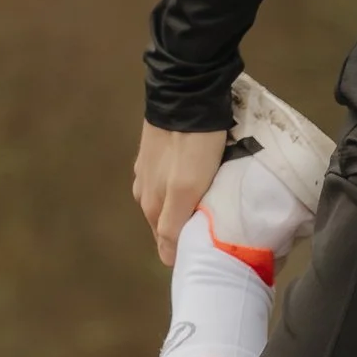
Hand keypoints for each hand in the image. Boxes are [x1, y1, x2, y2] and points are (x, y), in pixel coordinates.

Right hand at [134, 120, 228, 264]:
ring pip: (167, 202)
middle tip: (213, 235)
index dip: (183, 251)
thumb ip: (173, 224)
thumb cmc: (191, 148)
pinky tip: (195, 184)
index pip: (164, 243)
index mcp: (151, 205)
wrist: (186, 97)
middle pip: (165, 224)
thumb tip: (167, 260)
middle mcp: (144, 192)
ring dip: (183, 210)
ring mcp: (147, 170)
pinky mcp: (154, 152)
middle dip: (184, 232)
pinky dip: (181, 189)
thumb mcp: (184, 190)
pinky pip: (168, 181)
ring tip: (207, 211)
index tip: (206, 255)